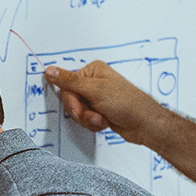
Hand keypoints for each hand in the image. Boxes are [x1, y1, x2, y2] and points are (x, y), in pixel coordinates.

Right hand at [43, 61, 166, 144]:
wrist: (144, 124)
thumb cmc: (127, 103)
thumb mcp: (95, 91)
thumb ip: (70, 81)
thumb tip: (51, 71)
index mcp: (93, 70)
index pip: (67, 85)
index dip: (72, 101)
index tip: (81, 107)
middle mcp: (94, 82)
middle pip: (72, 100)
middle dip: (82, 112)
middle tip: (94, 115)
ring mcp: (97, 97)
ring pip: (78, 112)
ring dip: (89, 120)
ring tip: (102, 119)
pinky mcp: (100, 110)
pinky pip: (86, 119)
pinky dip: (94, 124)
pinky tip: (105, 122)